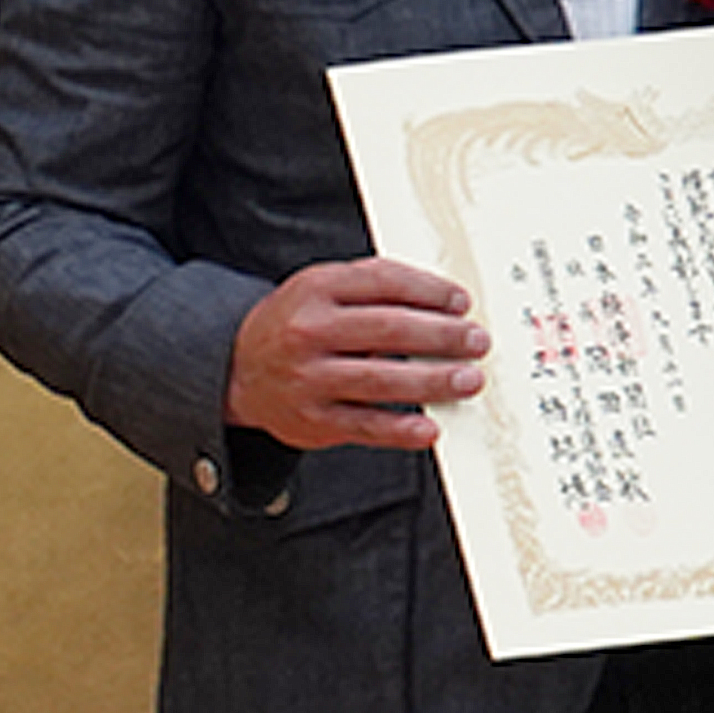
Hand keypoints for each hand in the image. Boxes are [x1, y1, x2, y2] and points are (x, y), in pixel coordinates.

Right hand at [224, 258, 489, 451]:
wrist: (237, 370)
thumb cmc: (294, 324)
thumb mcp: (321, 288)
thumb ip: (372, 285)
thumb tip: (440, 297)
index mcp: (317, 288)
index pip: (384, 282)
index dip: (430, 291)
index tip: (461, 303)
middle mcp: (310, 331)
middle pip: (389, 329)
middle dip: (442, 336)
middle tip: (476, 341)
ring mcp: (310, 378)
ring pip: (381, 380)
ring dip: (433, 381)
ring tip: (468, 379)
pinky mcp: (313, 420)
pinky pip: (364, 426)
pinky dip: (400, 429)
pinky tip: (429, 428)